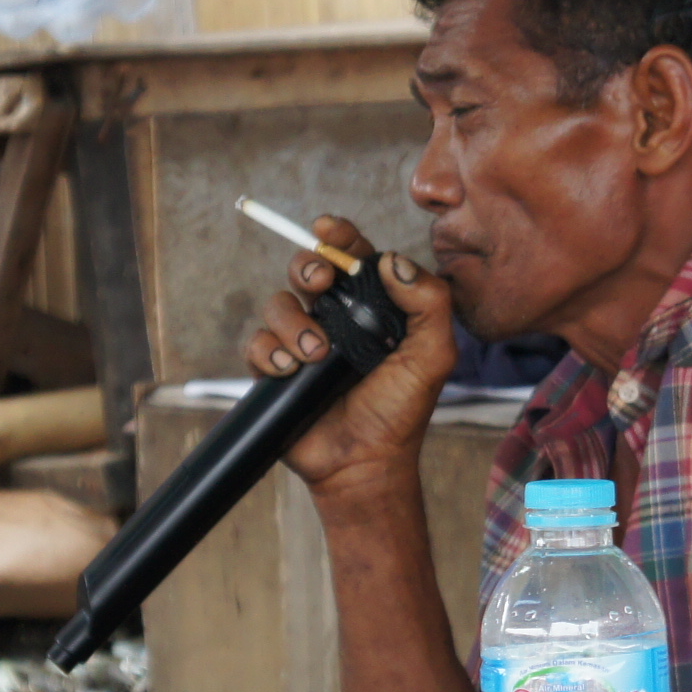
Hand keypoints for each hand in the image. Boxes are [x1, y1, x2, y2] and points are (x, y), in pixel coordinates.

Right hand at [243, 214, 457, 498]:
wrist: (366, 463)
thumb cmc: (402, 410)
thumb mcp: (434, 354)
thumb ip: (430, 302)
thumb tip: (392, 260)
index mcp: (373, 307)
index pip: (353, 258)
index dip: (339, 237)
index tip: (328, 228)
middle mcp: (336, 319)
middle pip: (307, 269)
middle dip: (307, 265)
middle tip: (318, 280)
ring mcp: (303, 343)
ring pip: (278, 303)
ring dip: (292, 321)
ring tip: (315, 354)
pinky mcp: (277, 370)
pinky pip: (257, 343)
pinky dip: (269, 351)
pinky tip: (289, 369)